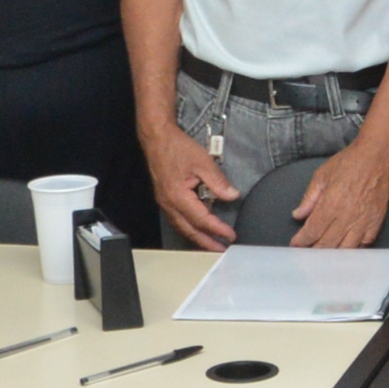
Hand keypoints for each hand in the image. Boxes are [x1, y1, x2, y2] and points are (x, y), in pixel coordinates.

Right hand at [144, 120, 237, 249]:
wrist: (157, 138)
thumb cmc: (176, 147)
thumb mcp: (203, 162)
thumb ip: (218, 181)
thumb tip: (231, 195)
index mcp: (178, 196)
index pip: (202, 220)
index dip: (217, 229)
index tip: (230, 235)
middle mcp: (169, 203)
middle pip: (189, 230)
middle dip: (206, 242)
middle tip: (221, 249)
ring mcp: (165, 202)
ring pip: (182, 227)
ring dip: (197, 237)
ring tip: (211, 243)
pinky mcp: (164, 198)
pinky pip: (177, 219)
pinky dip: (189, 227)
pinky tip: (197, 227)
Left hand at [290, 140, 388, 247]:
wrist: (377, 155)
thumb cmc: (350, 162)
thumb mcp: (322, 175)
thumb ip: (309, 197)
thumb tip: (298, 215)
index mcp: (330, 204)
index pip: (312, 231)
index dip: (302, 241)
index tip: (296, 245)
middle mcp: (346, 216)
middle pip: (327, 244)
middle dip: (313, 252)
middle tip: (306, 255)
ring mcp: (363, 221)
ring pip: (345, 249)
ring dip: (333, 255)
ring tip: (324, 257)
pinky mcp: (376, 222)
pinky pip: (364, 244)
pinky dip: (354, 250)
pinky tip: (346, 249)